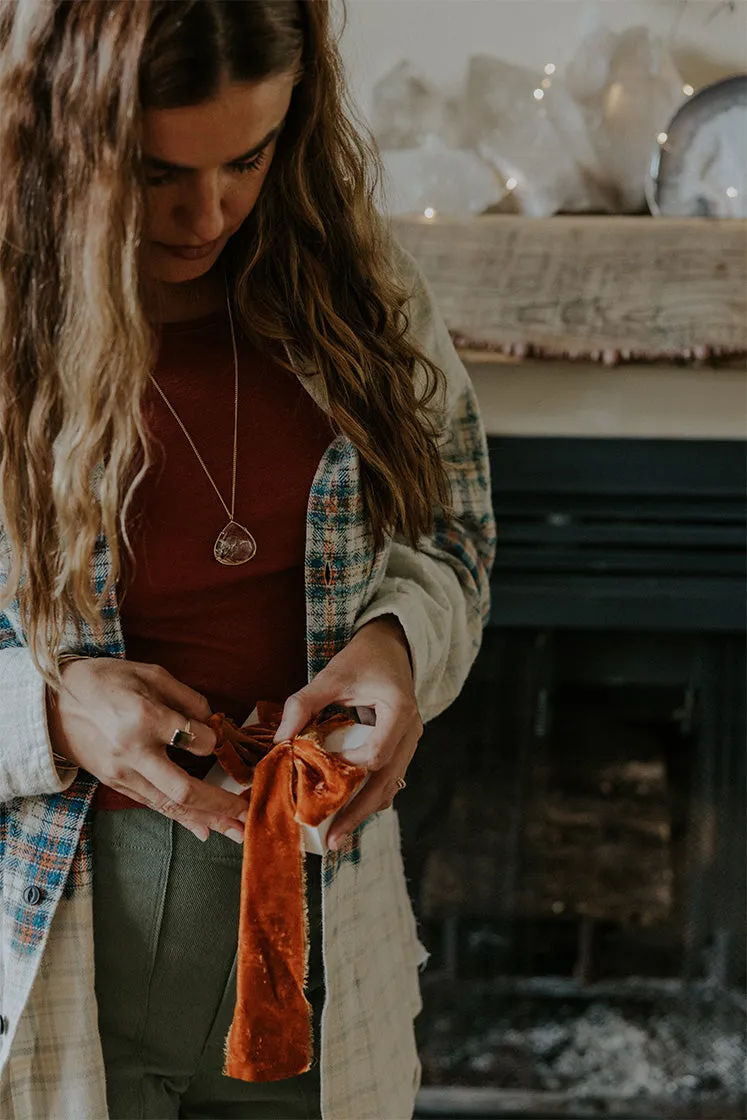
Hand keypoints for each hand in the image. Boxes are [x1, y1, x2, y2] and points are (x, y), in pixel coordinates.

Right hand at [46, 658, 248, 842]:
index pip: (196, 739)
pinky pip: (154, 805)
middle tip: (250, 814)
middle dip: (221, 805)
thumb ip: (186, 697)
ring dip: (208, 819)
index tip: (219, 735)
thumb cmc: (104, 680)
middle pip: (185, 789)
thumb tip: (213, 722)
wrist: (51, 704)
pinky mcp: (116, 784)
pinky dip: (182, 819)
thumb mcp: (148, 673)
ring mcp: (123, 773)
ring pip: (171, 805)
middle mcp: (134, 752)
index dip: (214, 738)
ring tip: (238, 831)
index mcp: (143, 717)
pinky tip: (205, 831)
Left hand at [273, 616, 421, 849]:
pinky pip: (388, 778)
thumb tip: (280, 742)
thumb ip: (304, 704)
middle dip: (359, 812)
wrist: (391, 646)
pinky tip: (349, 814)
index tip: (321, 778)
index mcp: (399, 709)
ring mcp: (410, 741)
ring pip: (390, 785)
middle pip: (387, 781)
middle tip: (333, 839)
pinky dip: (369, 796)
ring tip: (338, 836)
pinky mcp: (401, 747)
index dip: (349, 770)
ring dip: (364, 810)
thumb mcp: (331, 675)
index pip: (377, 753)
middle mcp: (411, 730)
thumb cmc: (363, 658)